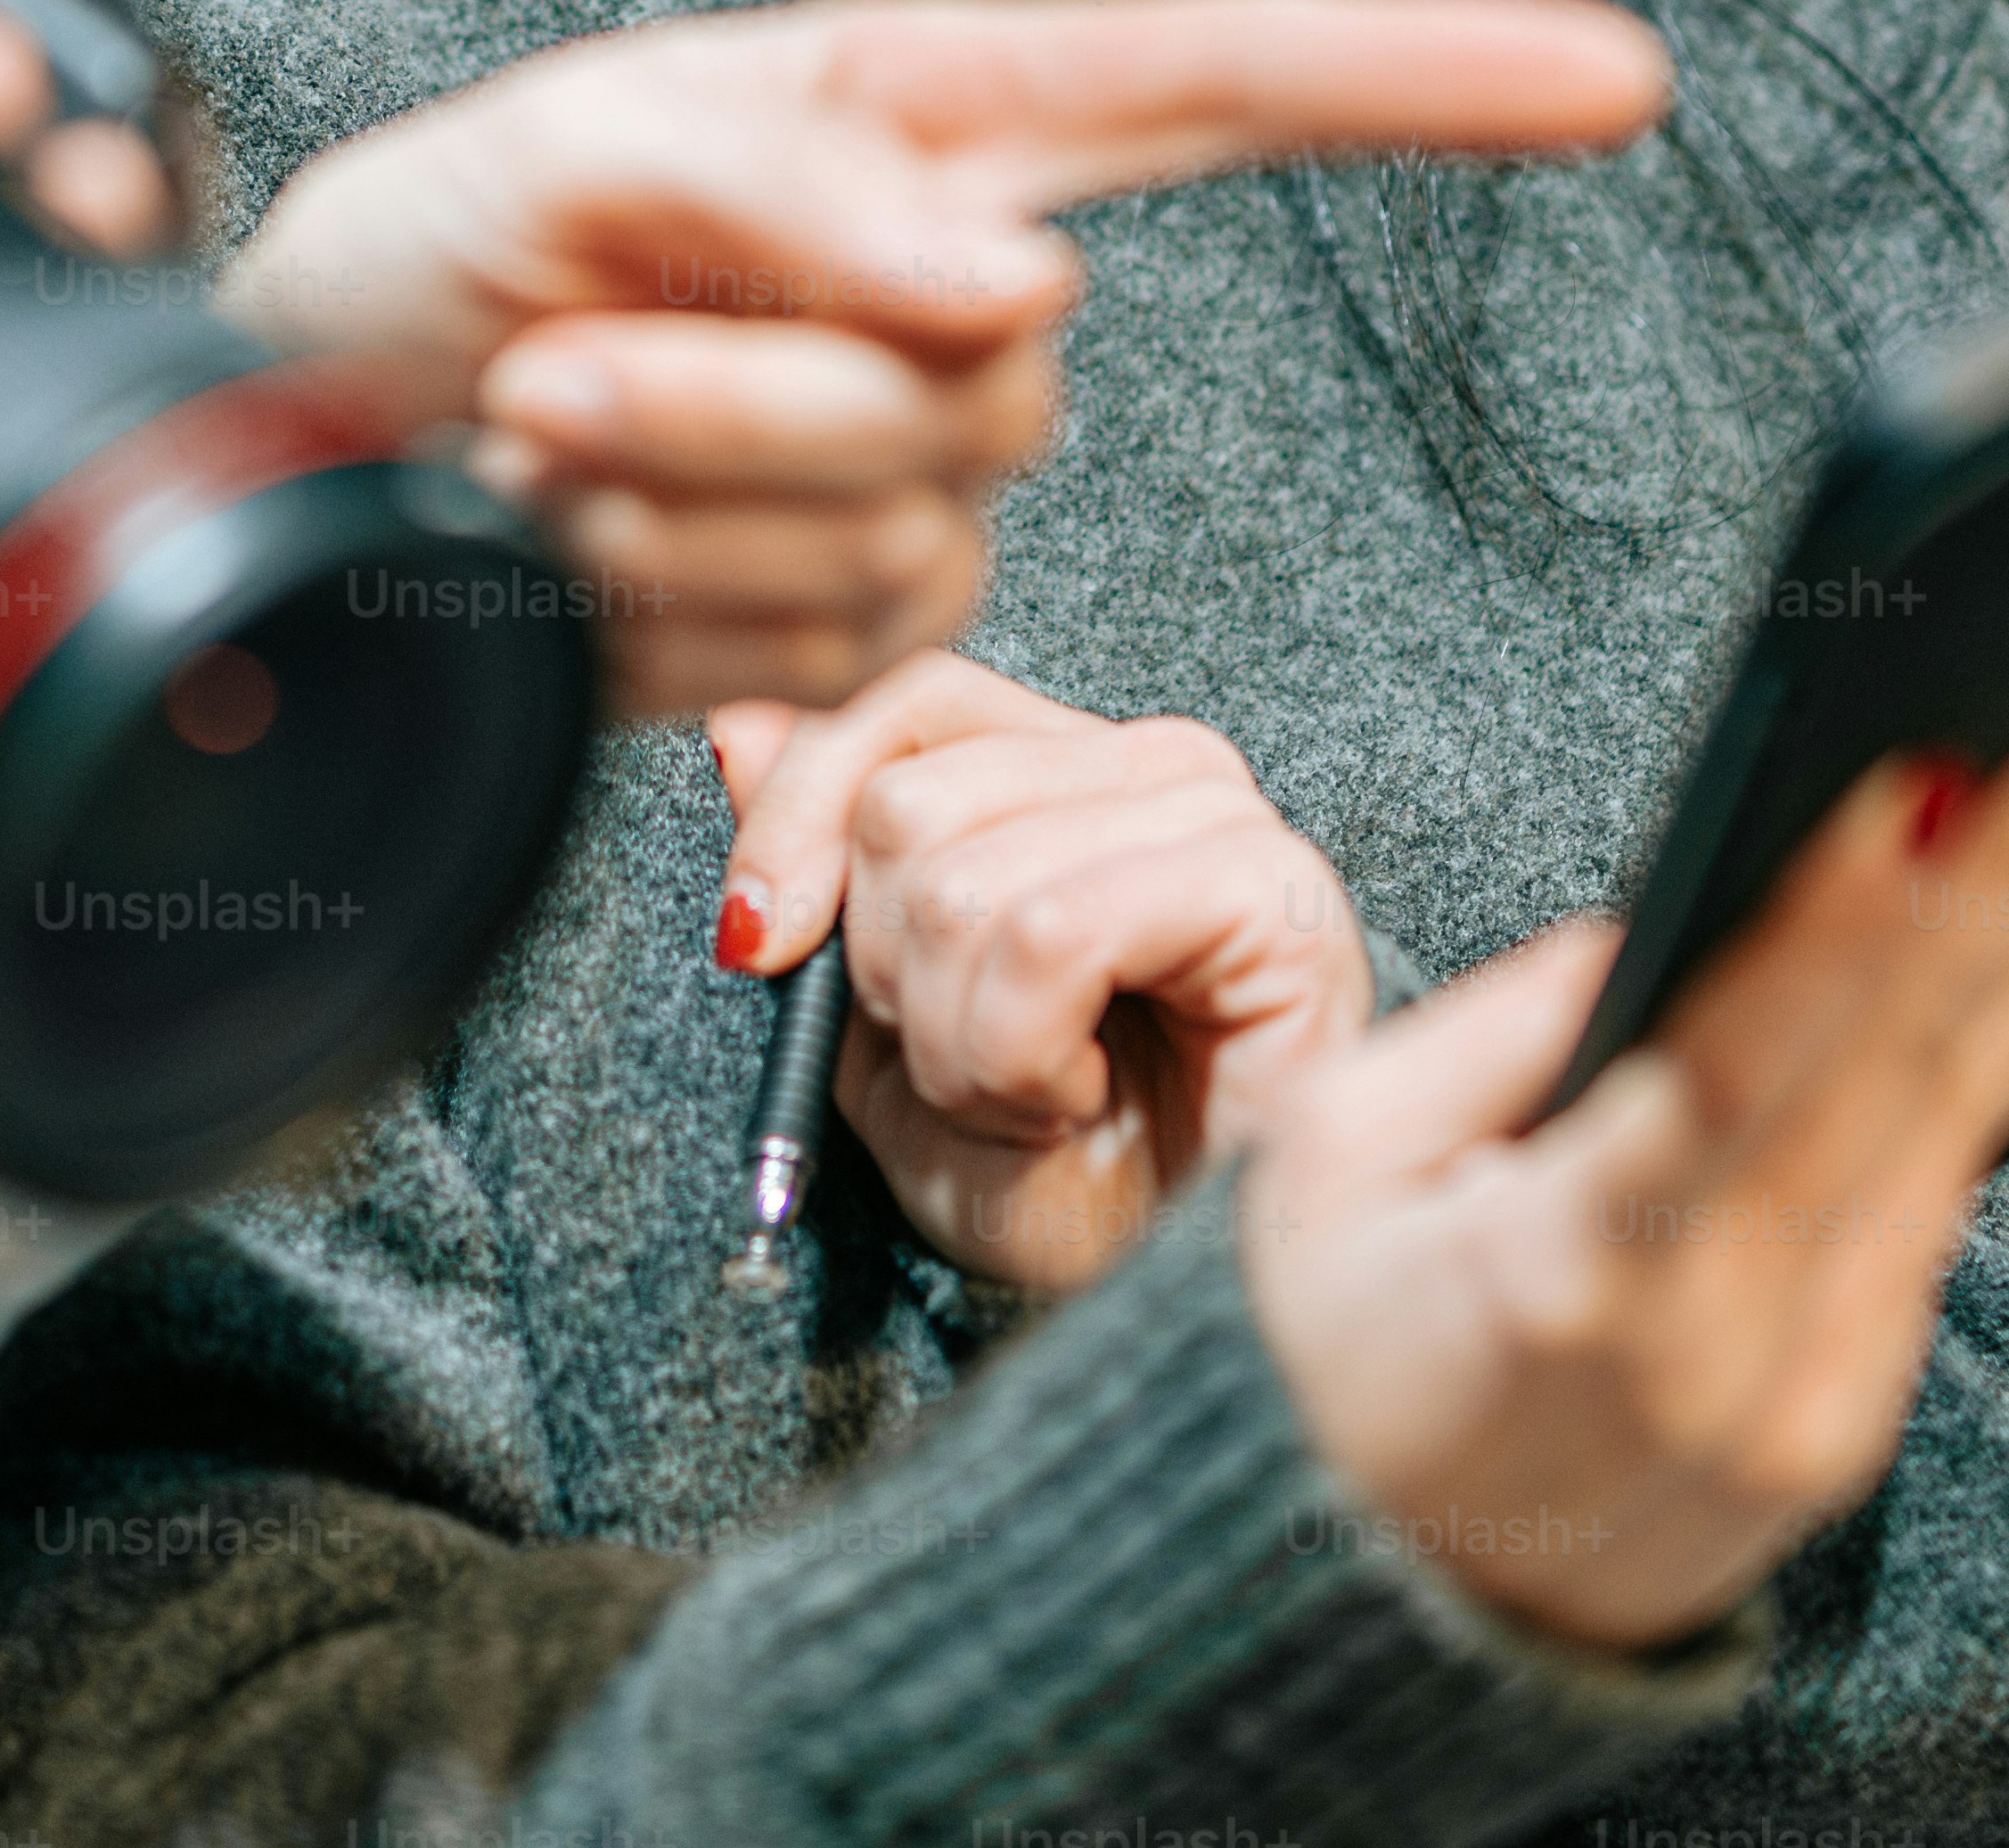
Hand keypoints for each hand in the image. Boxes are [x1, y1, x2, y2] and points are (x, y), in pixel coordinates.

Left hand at [219, 0, 1671, 714]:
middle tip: (553, 364)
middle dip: (741, 386)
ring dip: (672, 500)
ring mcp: (924, 488)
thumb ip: (808, 187)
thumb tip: (1022, 277)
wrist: (310, 424)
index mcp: (942, 123)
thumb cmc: (447, 240)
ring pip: (898, 530)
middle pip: (999, 374)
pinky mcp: (853, 647)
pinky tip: (568, 553)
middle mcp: (965, 300)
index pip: (1235, 82)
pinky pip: (820, 659)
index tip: (1616, 77)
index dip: (1432, 79)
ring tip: (536, 436)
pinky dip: (654, 611)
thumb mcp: (584, 146)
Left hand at [709, 653, 1372, 1297]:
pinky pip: (1050, 933)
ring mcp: (1220, 820)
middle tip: (964, 1068)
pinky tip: (1077, 1101)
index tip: (757, 947)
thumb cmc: (1050, 1175)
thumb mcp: (885, 1019)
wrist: (1163, 1305)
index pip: (905, 704)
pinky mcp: (1269, 892)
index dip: (800, 815)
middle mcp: (1153, 769)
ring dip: (956, 1042)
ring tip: (1028, 1100)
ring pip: (966, 882)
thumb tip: (739, 730)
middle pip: (910, 798)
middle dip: (888, 976)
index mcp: (1069, 771)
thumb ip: (824, 866)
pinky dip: (1018, 1051)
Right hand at [1236, 671, 2008, 1654]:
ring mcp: (1797, 1404)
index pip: (1730, 1065)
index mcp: (1554, 1270)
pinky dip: (1998, 1070)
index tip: (1929, 783)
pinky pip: (1931, 1218)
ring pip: (1952, 1140)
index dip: (1838, 924)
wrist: (1361, 1614)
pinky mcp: (1846, 1428)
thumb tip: (1671, 913)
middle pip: (1891, 1075)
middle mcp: (1705, 1349)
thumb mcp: (1332, 1161)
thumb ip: (1506, 1031)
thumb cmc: (1314, 1352)